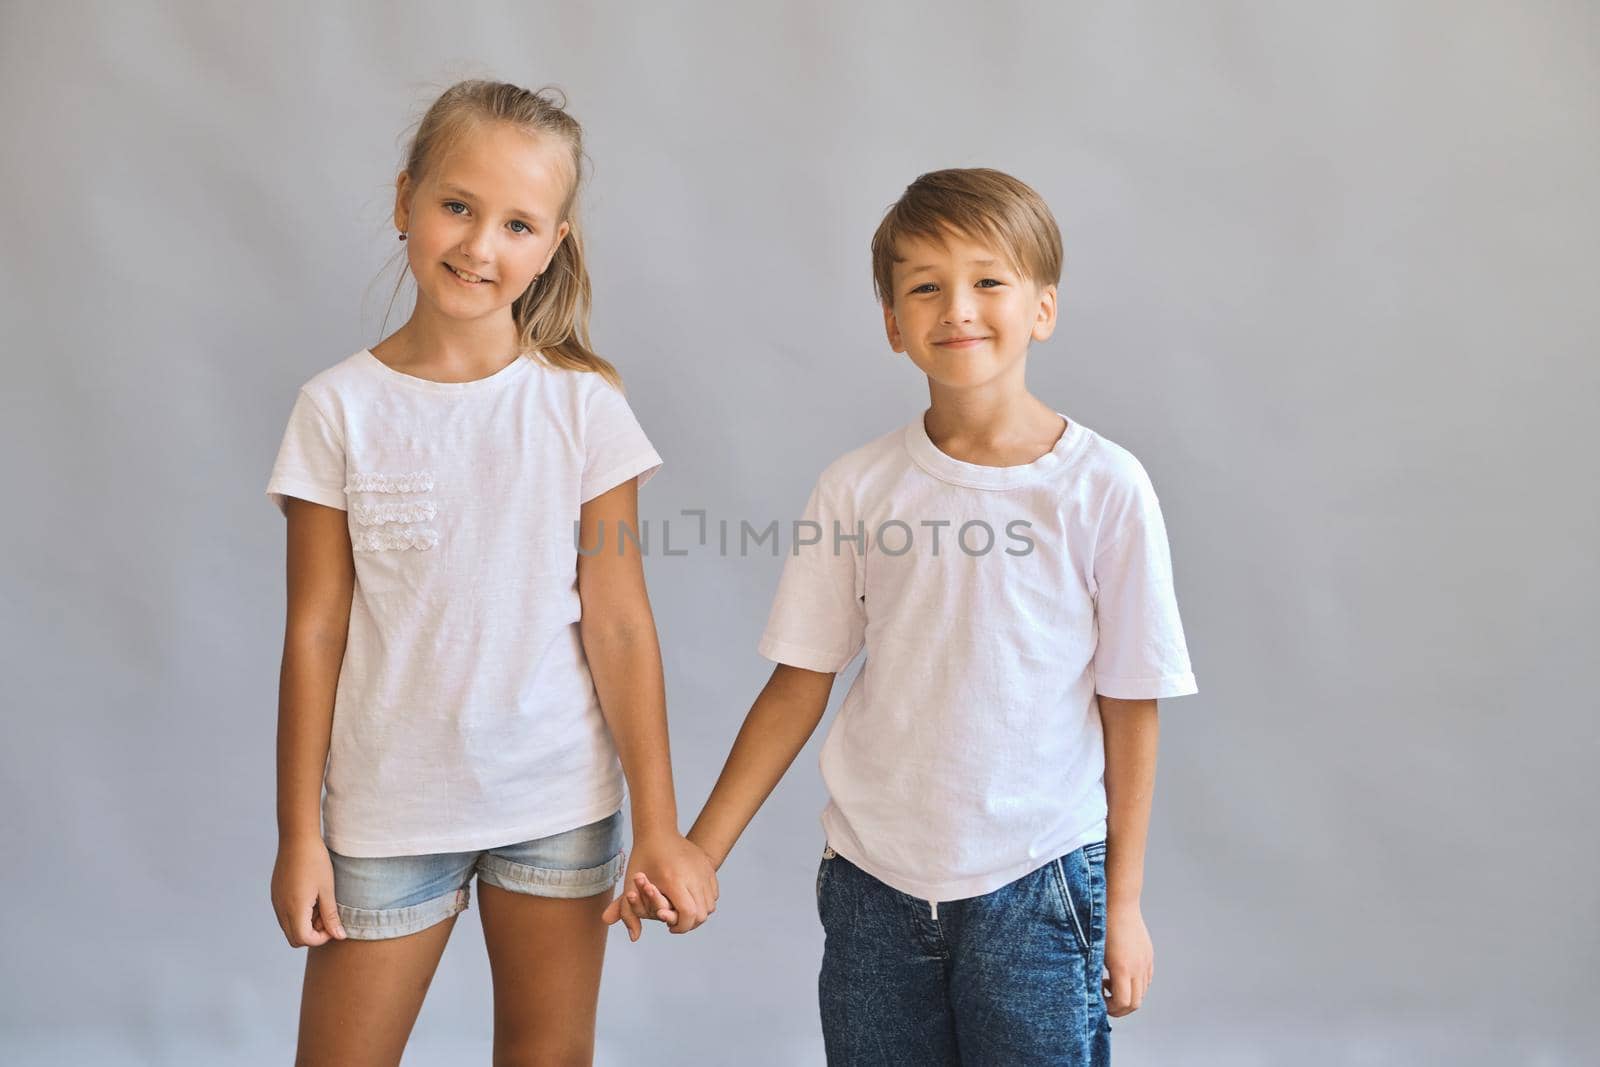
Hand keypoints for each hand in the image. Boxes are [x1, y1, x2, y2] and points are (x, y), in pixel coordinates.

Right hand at [271, 835, 345, 946]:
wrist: (297, 839)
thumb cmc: (315, 862)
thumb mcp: (327, 890)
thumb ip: (331, 916)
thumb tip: (339, 936)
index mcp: (294, 909)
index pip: (304, 939)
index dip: (321, 938)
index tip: (333, 924)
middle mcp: (281, 909)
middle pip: (295, 938)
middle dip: (313, 933)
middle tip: (327, 916)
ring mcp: (276, 902)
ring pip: (289, 927)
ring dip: (306, 924)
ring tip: (320, 904)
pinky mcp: (276, 895)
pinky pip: (285, 914)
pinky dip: (298, 914)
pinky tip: (311, 897)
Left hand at [602, 831, 716, 938]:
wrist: (658, 832)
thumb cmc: (642, 859)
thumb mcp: (630, 886)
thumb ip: (628, 914)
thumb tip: (633, 938)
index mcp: (674, 880)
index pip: (688, 914)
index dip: (681, 927)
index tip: (669, 928)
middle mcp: (693, 875)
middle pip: (702, 914)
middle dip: (690, 923)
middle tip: (676, 923)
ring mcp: (704, 870)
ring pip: (710, 905)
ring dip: (698, 913)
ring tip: (683, 911)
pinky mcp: (709, 867)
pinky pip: (713, 893)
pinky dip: (705, 901)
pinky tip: (690, 899)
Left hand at [1103, 897, 1152, 1016]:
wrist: (1119, 902)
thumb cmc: (1101, 924)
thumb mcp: (1093, 950)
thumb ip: (1094, 973)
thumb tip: (1089, 990)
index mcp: (1122, 968)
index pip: (1123, 1003)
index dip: (1110, 1008)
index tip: (1098, 999)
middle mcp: (1138, 968)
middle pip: (1135, 1003)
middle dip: (1119, 1007)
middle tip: (1104, 999)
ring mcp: (1145, 962)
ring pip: (1142, 992)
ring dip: (1127, 995)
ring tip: (1109, 982)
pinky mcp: (1148, 956)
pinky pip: (1146, 980)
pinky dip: (1135, 985)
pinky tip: (1120, 973)